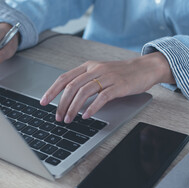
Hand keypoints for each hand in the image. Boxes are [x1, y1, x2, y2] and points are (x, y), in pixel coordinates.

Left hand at [40, 52, 174, 122]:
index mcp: (88, 67)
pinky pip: (101, 97)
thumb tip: (68, 98)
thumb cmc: (122, 73)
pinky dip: (92, 107)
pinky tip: (86, 116)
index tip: (44, 102)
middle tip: (58, 117)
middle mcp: (95, 70)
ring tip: (69, 119)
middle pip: (72, 87)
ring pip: (84, 92)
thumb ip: (85, 81)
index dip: (52, 91)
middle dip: (61, 104)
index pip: (64, 78)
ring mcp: (107, 77)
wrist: (144, 68)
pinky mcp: (118, 85)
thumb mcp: (100, 73)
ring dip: (73, 108)